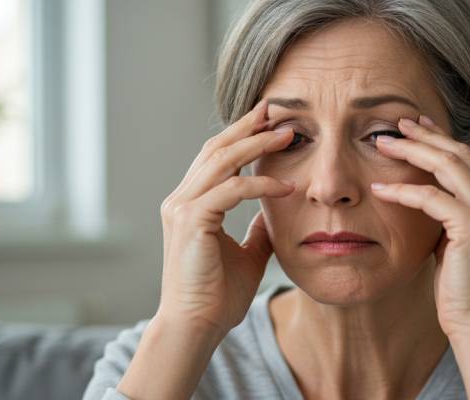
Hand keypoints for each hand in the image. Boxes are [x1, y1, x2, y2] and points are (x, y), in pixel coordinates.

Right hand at [157, 99, 295, 333]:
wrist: (196, 326)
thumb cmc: (217, 297)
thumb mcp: (247, 255)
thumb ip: (256, 230)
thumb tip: (274, 212)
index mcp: (191, 204)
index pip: (216, 158)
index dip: (242, 136)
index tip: (270, 121)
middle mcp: (181, 200)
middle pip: (216, 149)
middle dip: (248, 127)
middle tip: (278, 110)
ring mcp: (182, 208)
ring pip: (222, 161)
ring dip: (256, 144)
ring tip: (288, 133)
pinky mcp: (190, 220)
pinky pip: (231, 189)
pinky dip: (259, 183)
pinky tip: (285, 184)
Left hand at [371, 115, 469, 337]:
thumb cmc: (465, 293)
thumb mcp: (457, 247)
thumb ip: (449, 220)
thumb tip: (425, 201)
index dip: (441, 140)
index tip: (416, 127)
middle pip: (459, 153)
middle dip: (425, 136)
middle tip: (396, 124)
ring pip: (448, 165)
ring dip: (412, 151)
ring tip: (383, 144)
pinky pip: (432, 198)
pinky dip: (403, 191)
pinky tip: (380, 189)